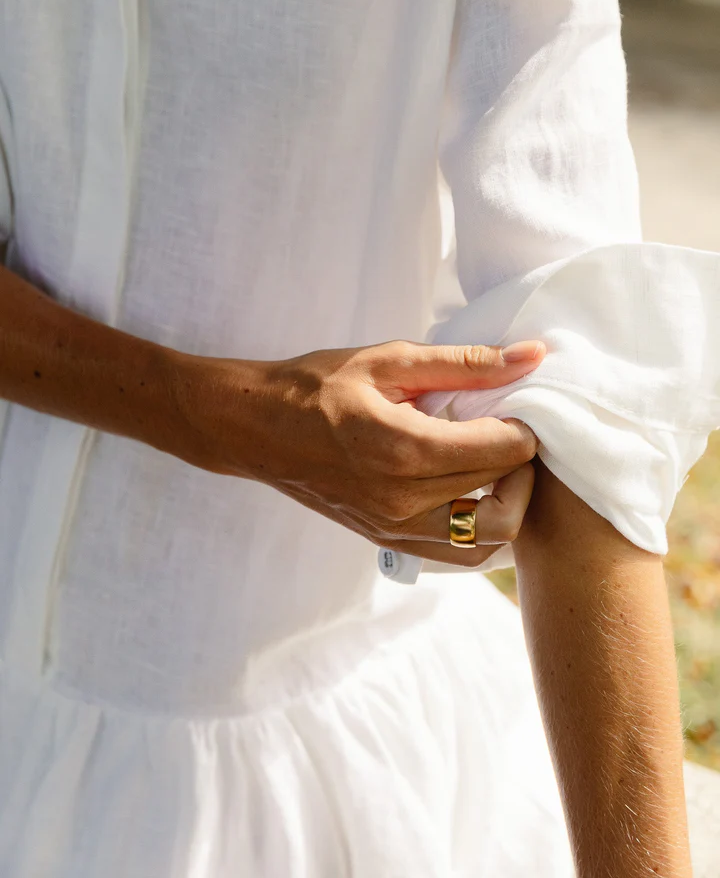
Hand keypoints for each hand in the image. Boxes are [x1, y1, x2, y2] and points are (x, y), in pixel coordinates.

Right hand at [172, 338, 544, 565]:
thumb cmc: (317, 386)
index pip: (505, 452)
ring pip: (489, 540)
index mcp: (405, 449)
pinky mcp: (388, 541)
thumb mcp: (389, 361)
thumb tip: (531, 357)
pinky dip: (481, 529)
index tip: (517, 404)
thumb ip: (464, 363)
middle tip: (514, 432)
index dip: (527, 426)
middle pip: (506, 500)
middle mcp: (404, 501)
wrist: (257, 429)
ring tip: (498, 466)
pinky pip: (457, 555)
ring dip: (510, 505)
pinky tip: (473, 490)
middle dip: (525, 465)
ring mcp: (395, 529)